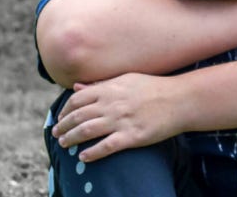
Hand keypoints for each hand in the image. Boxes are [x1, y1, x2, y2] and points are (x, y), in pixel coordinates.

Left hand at [51, 73, 186, 161]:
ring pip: (87, 131)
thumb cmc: (154, 88)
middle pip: (78, 116)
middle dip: (63, 126)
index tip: (61, 118)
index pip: (77, 100)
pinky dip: (92, 153)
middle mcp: (112, 104)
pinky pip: (106, 147)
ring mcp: (121, 120)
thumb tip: (77, 87)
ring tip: (64, 145)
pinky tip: (84, 157)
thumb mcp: (126, 79)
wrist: (180, 100)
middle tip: (56, 134)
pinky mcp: (132, 136)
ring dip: (72, 139)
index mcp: (109, 89)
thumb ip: (101, 84)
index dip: (65, 110)